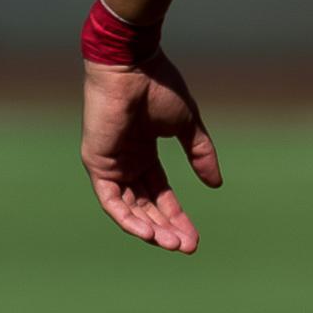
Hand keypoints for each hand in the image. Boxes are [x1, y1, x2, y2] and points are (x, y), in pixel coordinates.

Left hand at [81, 52, 221, 253]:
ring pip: (130, 209)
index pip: (160, 194)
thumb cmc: (158, 87)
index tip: (195, 237)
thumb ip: (200, 153)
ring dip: (151, 229)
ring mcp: (110, 164)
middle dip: (167, 228)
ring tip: (173, 244)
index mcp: (144, 153)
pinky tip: (148, 232)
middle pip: (147, 206)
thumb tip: (216, 184)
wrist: (133, 66)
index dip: (178, 215)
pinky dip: (128, 218)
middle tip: (187, 247)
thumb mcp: (186, 125)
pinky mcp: (96, 163)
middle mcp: (125, 162)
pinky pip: (111, 200)